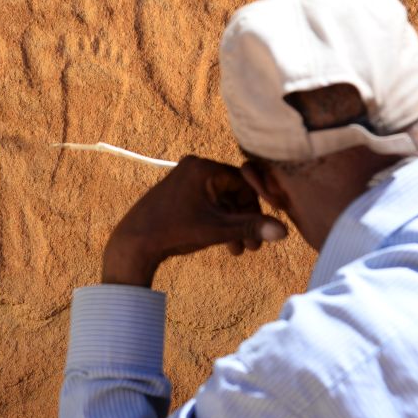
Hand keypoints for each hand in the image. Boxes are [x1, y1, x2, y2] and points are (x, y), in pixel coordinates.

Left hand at [101, 155, 286, 286]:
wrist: (134, 242)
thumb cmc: (173, 231)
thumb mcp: (217, 229)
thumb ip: (251, 227)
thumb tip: (284, 232)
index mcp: (203, 168)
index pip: (244, 182)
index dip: (256, 207)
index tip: (264, 229)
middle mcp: (194, 168)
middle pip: (233, 192)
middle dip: (244, 220)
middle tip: (254, 246)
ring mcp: (184, 179)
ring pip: (220, 202)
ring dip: (232, 225)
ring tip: (240, 250)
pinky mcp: (178, 193)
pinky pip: (207, 204)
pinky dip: (217, 222)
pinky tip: (225, 244)